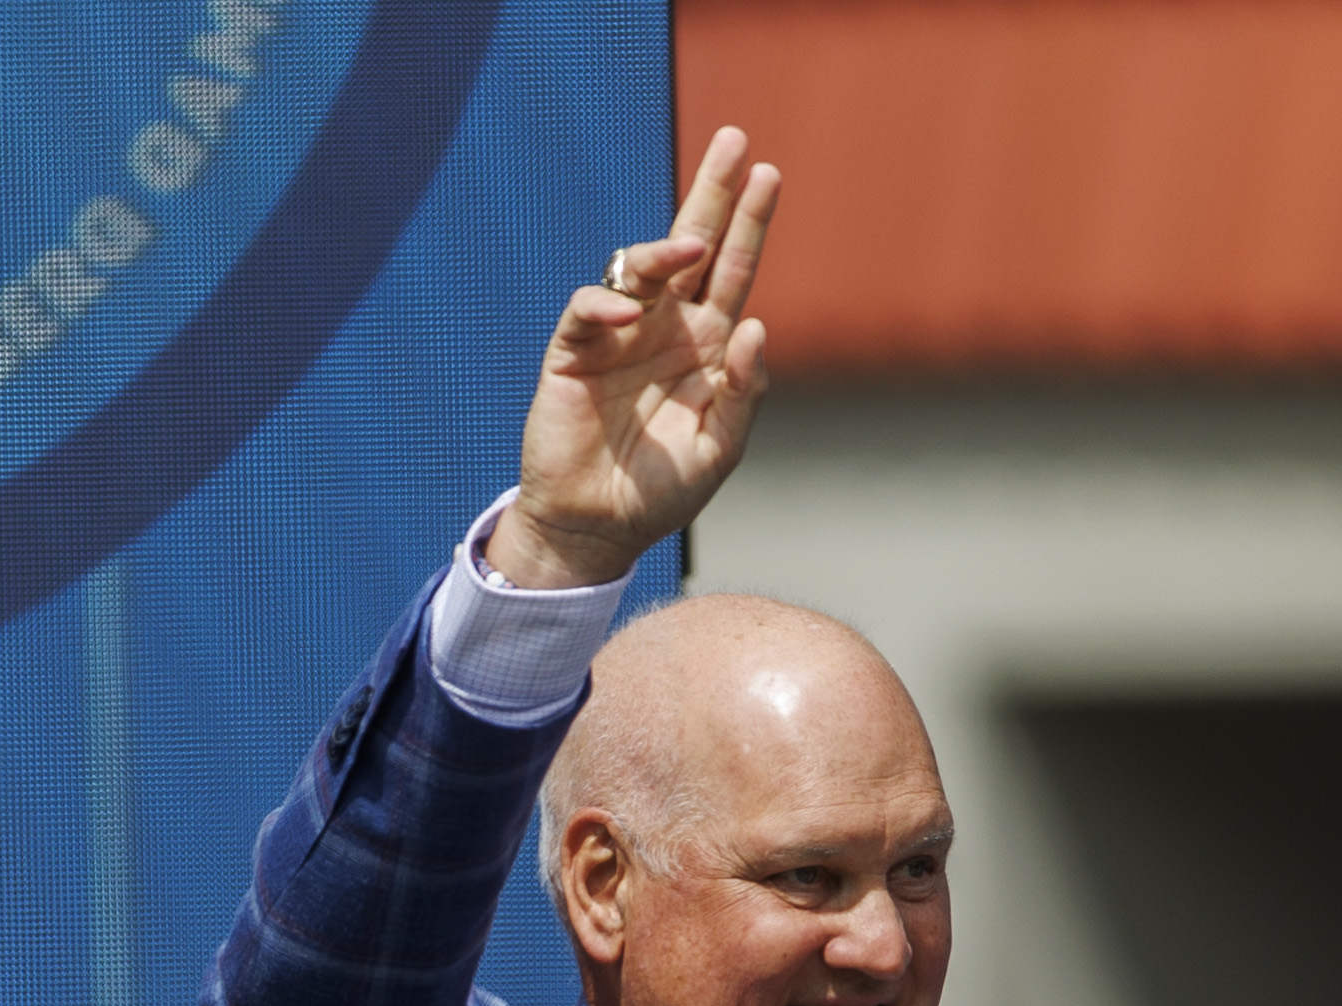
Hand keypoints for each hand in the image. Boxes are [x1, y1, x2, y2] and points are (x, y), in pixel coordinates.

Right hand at [489, 126, 779, 592]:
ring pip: (640, 268)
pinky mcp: (573, 352)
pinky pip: (587, 311)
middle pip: (689, 245)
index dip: (749, 223)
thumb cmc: (661, 493)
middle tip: (733, 140)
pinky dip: (605, 304)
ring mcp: (618, 335)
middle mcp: (664, 328)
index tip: (768, 173)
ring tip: (690, 243)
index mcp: (706, 345)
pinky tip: (627, 311)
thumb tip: (754, 326)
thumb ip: (743, 393)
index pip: (731, 270)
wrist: (596, 529)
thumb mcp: (718, 449)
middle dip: (712, 193)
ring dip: (663, 249)